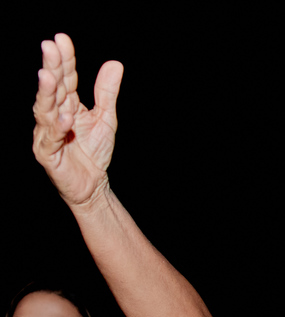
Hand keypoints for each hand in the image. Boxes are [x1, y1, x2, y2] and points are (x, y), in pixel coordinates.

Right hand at [32, 34, 123, 207]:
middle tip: (50, 47)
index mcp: (66, 104)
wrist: (92, 184)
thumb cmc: (94, 151)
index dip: (64, 59)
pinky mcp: (47, 153)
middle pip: (51, 88)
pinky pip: (51, 139)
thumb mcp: (105, 118)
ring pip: (44, 110)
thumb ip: (107, 92)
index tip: (62, 39)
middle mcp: (53, 115)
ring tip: (49, 76)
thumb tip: (114, 63)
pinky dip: (58, 128)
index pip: (64, 78)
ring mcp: (47, 133)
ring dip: (46, 93)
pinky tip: (66, 118)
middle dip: (51, 67)